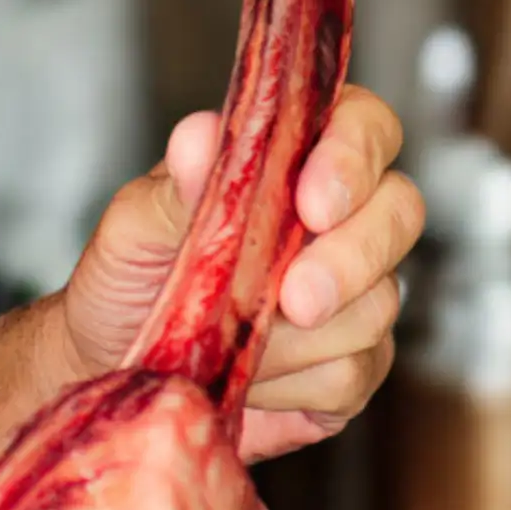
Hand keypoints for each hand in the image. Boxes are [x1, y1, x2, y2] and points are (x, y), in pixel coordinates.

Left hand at [50, 86, 422, 460]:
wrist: (110, 368)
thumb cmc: (127, 280)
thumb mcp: (134, 227)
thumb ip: (177, 186)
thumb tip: (199, 136)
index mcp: (293, 159)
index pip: (364, 126)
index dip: (353, 157)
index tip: (313, 203)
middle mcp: (338, 220)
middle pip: (399, 212)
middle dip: (350, 259)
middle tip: (293, 298)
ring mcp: (355, 294)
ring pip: (378, 304)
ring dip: (298, 335)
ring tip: (227, 338)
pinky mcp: (351, 366)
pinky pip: (353, 373)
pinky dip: (291, 383)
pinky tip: (245, 377)